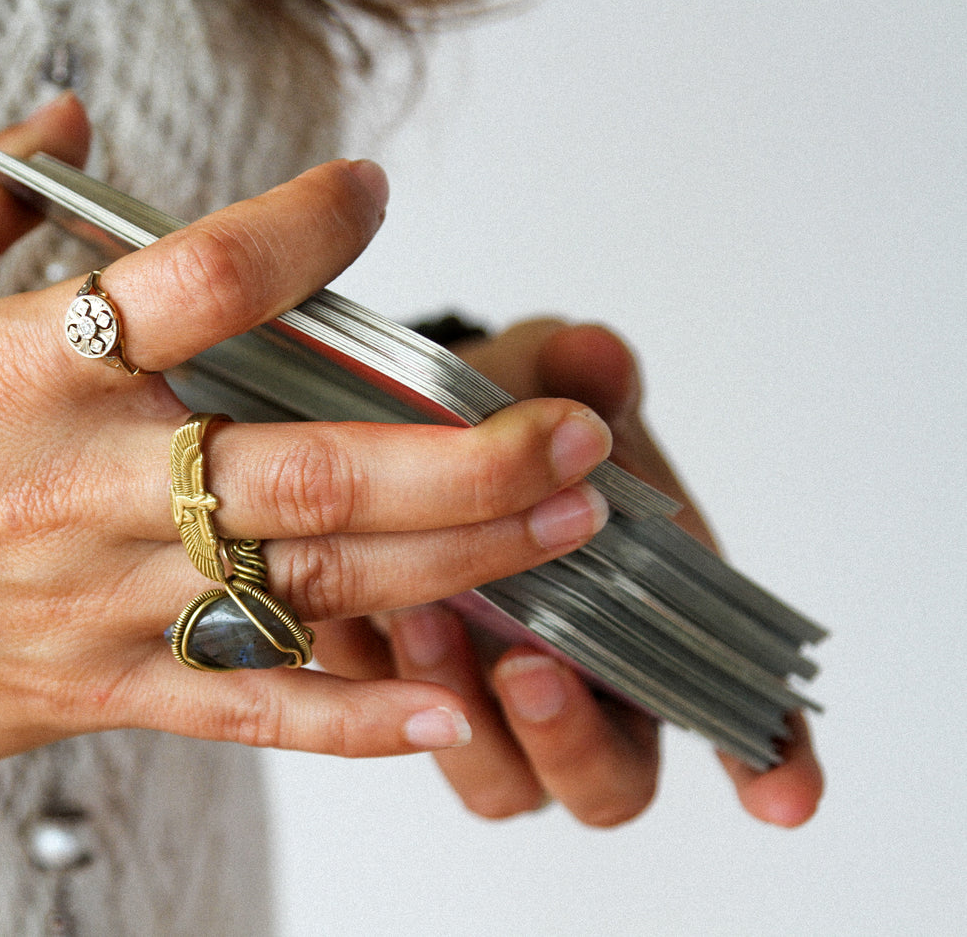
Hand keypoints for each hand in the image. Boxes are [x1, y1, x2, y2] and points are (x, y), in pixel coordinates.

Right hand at [0, 96, 624, 813]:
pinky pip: (246, 709)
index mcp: (26, 368)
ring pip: (308, 583)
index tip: (368, 194)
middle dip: (467, 451)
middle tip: (575, 427)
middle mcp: (83, 486)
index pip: (197, 279)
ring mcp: (100, 601)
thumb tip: (63, 116)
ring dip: (456, 556)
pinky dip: (351, 717)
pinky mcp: (98, 688)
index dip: (302, 228)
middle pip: (309, 467)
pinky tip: (448, 710)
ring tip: (570, 525)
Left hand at [313, 320, 822, 827]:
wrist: (403, 422)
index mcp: (654, 622)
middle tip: (533, 667)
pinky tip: (374, 622)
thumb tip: (595, 356)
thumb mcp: (545, 378)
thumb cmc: (510, 417)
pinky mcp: (401, 702)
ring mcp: (492, 709)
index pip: (731, 714)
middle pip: (606, 784)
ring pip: (501, 780)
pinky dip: (393, 695)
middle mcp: (583, 688)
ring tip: (425, 615)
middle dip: (575, 743)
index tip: (781, 799)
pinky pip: (404, 738)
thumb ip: (579, 375)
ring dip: (468, 715)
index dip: (770, 765)